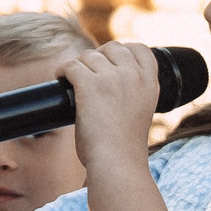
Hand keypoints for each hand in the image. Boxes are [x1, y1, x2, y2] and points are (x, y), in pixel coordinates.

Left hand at [61, 41, 162, 170]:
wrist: (117, 162)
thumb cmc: (123, 148)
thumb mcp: (139, 113)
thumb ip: (131, 94)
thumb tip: (108, 84)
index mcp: (150, 83)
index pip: (141, 50)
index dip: (123, 51)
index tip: (110, 61)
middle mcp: (134, 76)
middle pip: (113, 48)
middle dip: (98, 56)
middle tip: (87, 72)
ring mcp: (113, 77)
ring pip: (89, 56)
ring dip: (79, 66)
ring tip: (72, 79)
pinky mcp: (90, 84)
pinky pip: (71, 65)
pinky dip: (63, 70)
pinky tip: (60, 78)